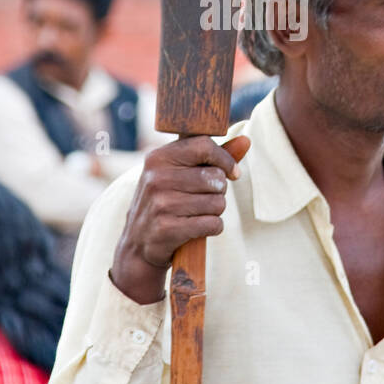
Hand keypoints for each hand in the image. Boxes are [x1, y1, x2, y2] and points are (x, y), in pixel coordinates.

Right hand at [111, 133, 250, 304]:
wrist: (137, 243)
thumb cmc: (165, 201)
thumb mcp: (178, 173)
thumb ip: (212, 156)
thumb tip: (246, 140)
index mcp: (158, 158)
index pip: (204, 146)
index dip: (225, 160)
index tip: (231, 172)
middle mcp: (157, 178)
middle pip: (216, 178)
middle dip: (219, 191)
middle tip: (204, 198)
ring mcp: (161, 204)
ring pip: (218, 203)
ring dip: (216, 211)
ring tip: (199, 213)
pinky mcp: (167, 229)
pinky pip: (213, 224)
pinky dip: (213, 227)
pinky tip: (199, 228)